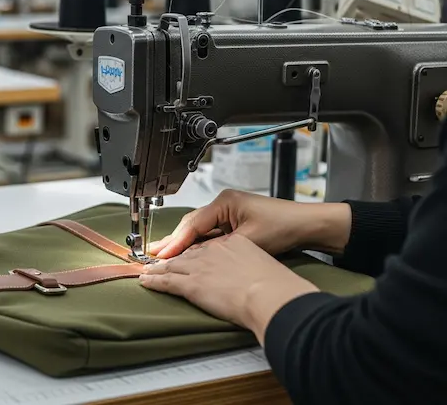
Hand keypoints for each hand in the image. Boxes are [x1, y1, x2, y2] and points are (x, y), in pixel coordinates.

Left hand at [139, 233, 319, 343]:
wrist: (269, 294)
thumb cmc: (274, 284)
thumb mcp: (265, 263)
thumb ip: (251, 264)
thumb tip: (249, 275)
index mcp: (234, 242)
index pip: (207, 244)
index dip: (193, 250)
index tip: (187, 253)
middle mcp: (214, 250)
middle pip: (187, 251)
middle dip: (171, 255)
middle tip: (158, 258)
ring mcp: (201, 266)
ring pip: (173, 265)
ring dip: (158, 268)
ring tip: (147, 270)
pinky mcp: (192, 283)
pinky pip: (167, 281)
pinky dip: (155, 281)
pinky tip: (147, 281)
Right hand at [148, 189, 351, 258]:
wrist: (309, 226)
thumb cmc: (284, 228)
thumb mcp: (248, 241)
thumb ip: (219, 249)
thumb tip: (195, 259)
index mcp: (224, 202)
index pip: (192, 225)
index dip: (176, 243)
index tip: (161, 256)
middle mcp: (223, 204)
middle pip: (190, 225)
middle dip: (173, 242)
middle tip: (151, 254)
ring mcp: (228, 213)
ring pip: (198, 230)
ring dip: (183, 244)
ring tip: (162, 256)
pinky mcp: (234, 222)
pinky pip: (208, 234)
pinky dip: (196, 245)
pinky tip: (187, 255)